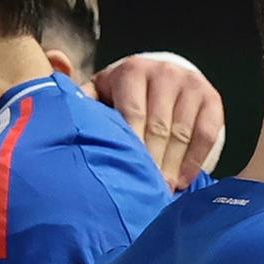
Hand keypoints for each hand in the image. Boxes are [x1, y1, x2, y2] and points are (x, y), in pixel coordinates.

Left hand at [91, 51, 227, 190]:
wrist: (159, 79)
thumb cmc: (121, 96)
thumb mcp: (99, 92)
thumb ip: (80, 102)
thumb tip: (52, 107)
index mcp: (132, 71)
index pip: (133, 113)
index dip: (131, 147)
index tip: (127, 175)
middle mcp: (164, 72)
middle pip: (159, 127)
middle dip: (151, 162)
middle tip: (145, 191)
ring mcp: (191, 84)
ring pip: (183, 133)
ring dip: (172, 166)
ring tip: (162, 191)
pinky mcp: (211, 99)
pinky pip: (207, 135)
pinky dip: (195, 161)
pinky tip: (182, 182)